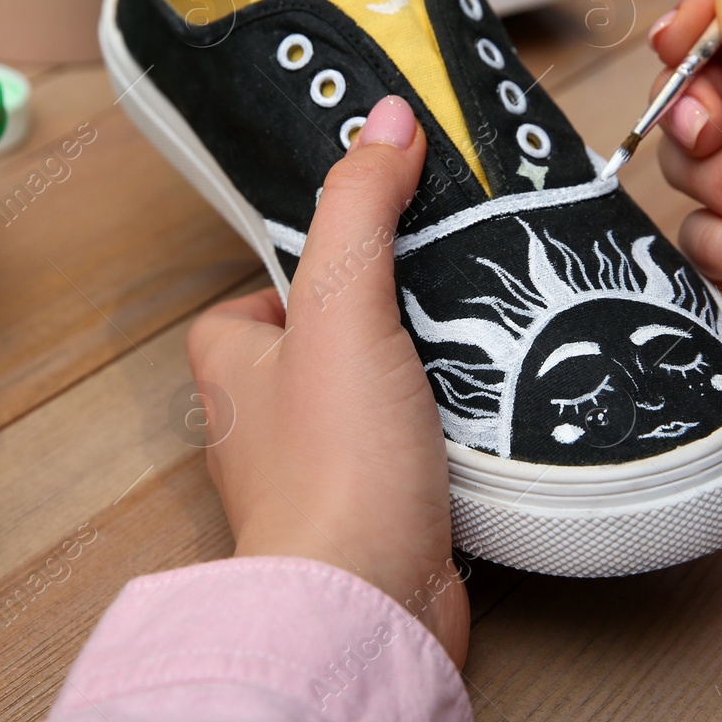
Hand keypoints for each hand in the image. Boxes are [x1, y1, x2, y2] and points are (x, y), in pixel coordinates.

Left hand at [186, 96, 468, 665]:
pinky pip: (414, 448)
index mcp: (232, 359)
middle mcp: (265, 415)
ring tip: (481, 343)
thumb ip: (360, 207)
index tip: (378, 235)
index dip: (321, 258)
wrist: (367, 600)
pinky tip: (489, 414)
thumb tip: (384, 121)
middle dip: (391, 314)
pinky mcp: (374, 509)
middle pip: (333, 333)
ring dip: (430, 372)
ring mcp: (320, 467)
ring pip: (379, 391)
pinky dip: (449, 431)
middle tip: (447, 286)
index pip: (266, 285)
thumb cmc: (331, 466)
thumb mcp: (343, 304)